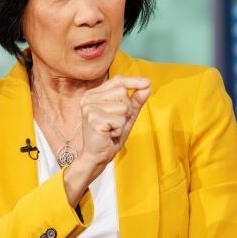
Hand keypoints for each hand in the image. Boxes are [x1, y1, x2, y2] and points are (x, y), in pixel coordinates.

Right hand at [63, 76, 149, 204]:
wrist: (97, 157)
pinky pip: (119, 120)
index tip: (147, 83)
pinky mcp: (93, 119)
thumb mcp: (126, 116)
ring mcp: (89, 107)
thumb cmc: (110, 135)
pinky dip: (119, 129)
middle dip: (127, 110)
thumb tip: (147, 84)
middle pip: (123, 93)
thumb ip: (136, 101)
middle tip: (115, 123)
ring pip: (123, 107)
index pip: (118, 81)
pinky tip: (109, 134)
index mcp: (94, 94)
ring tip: (112, 129)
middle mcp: (89, 98)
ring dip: (123, 121)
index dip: (133, 81)